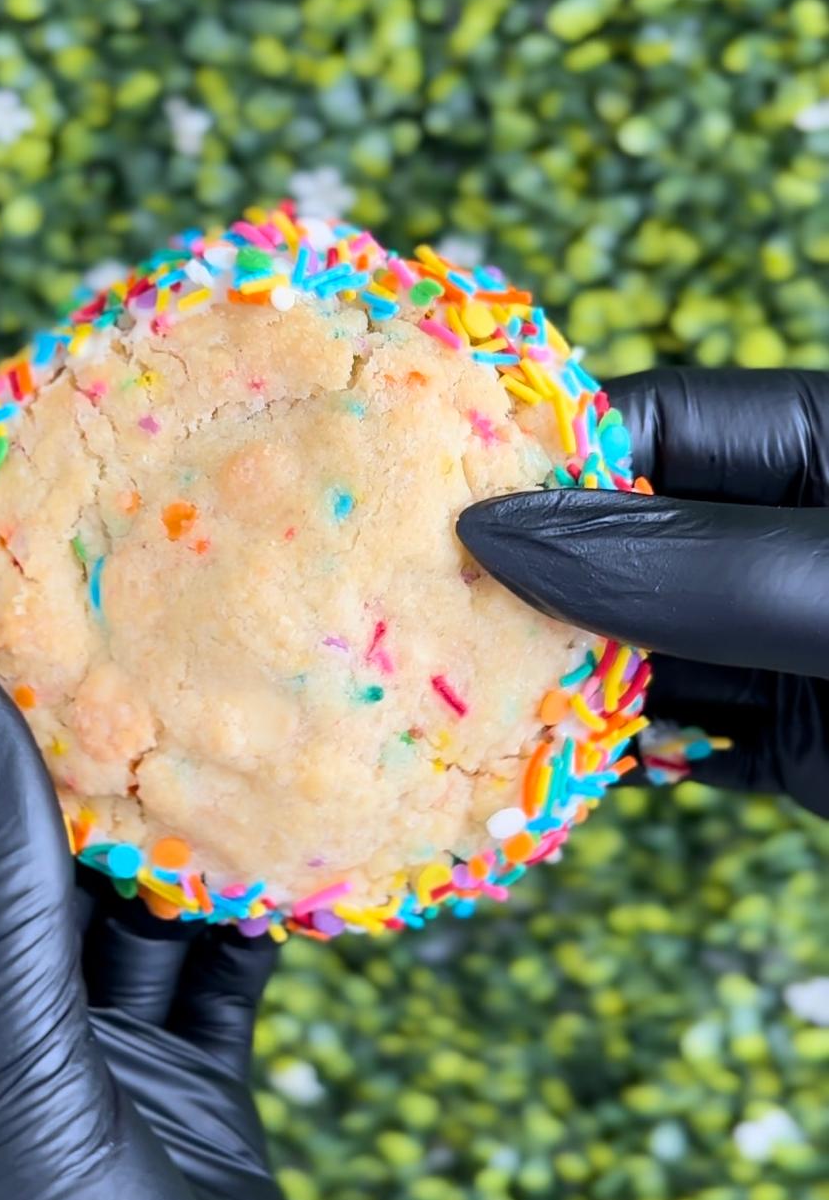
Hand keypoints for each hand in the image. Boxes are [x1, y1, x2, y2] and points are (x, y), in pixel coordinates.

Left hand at [0, 630, 295, 1199]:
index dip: (4, 730)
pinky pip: (220, 973)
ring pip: (146, 915)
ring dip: (195, 841)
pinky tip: (291, 847)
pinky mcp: (191, 1092)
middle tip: (176, 657)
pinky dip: (255, 913)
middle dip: (113, 775)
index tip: (64, 621)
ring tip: (245, 734)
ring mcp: (95, 1065)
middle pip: (54, 867)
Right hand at [456, 367, 828, 817]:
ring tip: (443, 694)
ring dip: (555, 681)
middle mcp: (782, 541)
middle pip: (626, 542)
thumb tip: (499, 533)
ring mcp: (781, 641)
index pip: (651, 426)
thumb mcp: (826, 587)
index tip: (435, 493)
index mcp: (814, 453)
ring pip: (640, 651)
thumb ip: (677, 564)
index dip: (543, 455)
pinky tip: (535, 773)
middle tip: (411, 601)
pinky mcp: (790, 738)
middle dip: (529, 576)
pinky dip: (611, 761)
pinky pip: (676, 741)